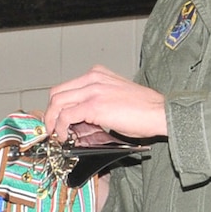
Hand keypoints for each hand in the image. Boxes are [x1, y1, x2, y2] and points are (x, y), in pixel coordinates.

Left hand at [44, 66, 167, 143]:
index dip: (57, 106)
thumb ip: (95, 101)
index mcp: (97, 74)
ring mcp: (92, 90)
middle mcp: (93, 78)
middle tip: (52, 129)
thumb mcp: (115, 96)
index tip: (56, 120)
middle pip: (57, 93)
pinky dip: (61, 128)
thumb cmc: (144, 109)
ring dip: (52, 121)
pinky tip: (65, 137)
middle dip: (50, 113)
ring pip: (57, 103)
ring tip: (57, 135)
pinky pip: (66, 116)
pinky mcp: (94, 106)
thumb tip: (79, 120)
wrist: (160, 112)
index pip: (66, 87)